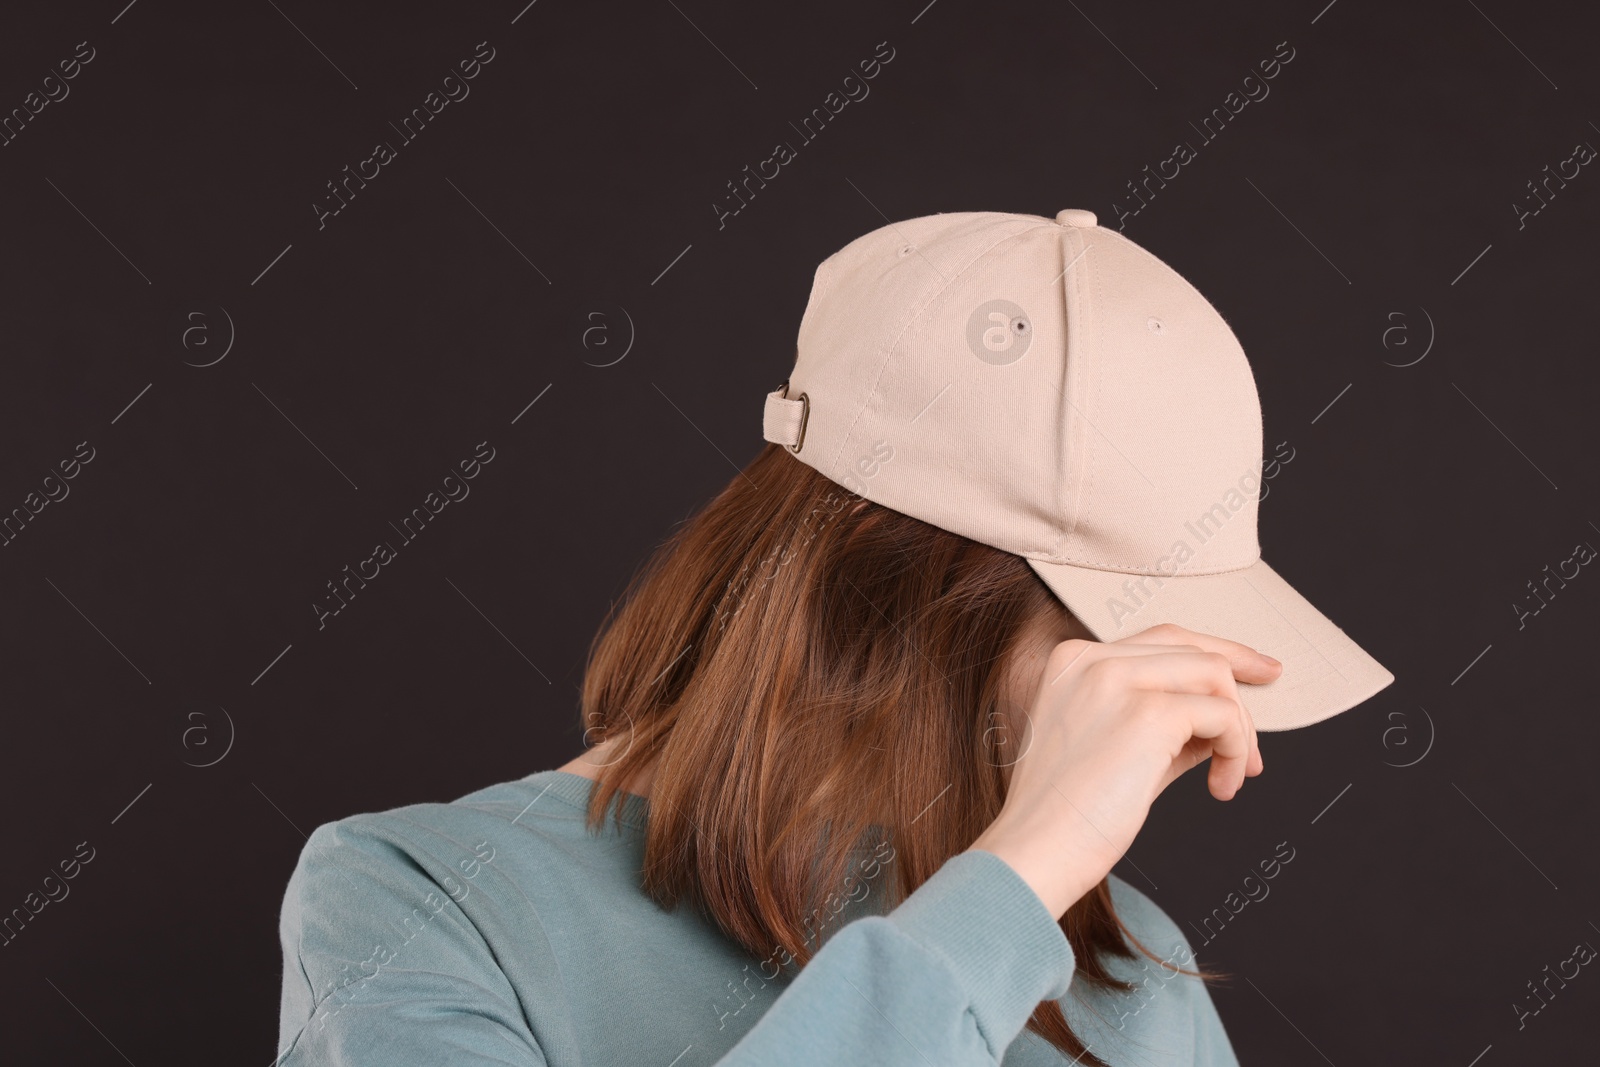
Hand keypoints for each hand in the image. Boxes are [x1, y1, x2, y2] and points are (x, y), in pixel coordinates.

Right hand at [966, 622, 1280, 918]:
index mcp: (1074, 662)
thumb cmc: (1066, 815)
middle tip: (1259, 741)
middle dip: (1239, 690)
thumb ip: (1161, 722)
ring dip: (1239, 729)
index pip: (1162, 640)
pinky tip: (1221, 787)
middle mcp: (1092, 659)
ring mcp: (1118, 680)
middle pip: (1193, 649)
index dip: (1217, 653)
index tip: (1256, 672)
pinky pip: (1221, 716)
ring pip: (1213, 675)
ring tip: (1232, 776)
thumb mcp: (1115, 750)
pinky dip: (1235, 751)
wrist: (1036, 852)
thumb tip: (1220, 719)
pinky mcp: (1148, 713)